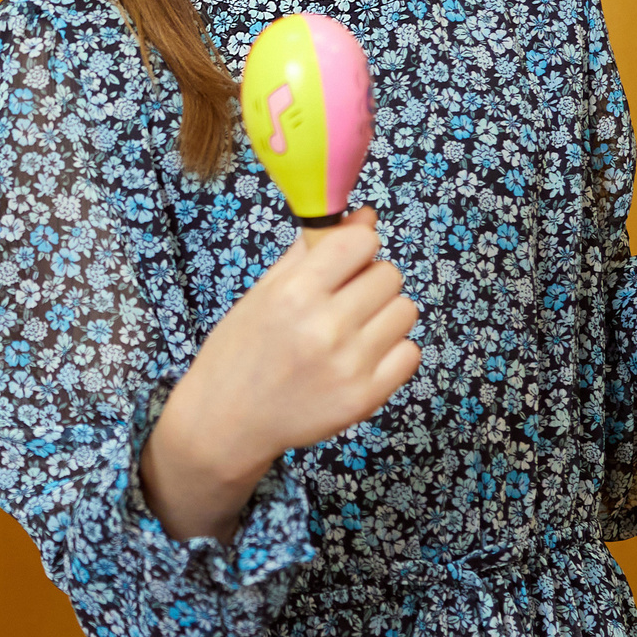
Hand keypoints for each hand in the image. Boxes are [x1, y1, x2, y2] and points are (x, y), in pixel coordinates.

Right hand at [170, 210, 419, 473]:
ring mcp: (349, 365)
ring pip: (405, 311)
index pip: (361, 242)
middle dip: (370, 280)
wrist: (226, 421)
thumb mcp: (264, 292)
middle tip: (343, 301)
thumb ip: (314, 251)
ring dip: (383, 314)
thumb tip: (365, 216)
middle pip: (389, 274)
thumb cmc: (240, 351)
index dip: (356, 246)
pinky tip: (360, 357)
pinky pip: (410, 353)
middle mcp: (324, 327)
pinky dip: (391, 351)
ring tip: (352, 331)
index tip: (343, 261)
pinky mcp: (365, 398)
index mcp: (294, 294)